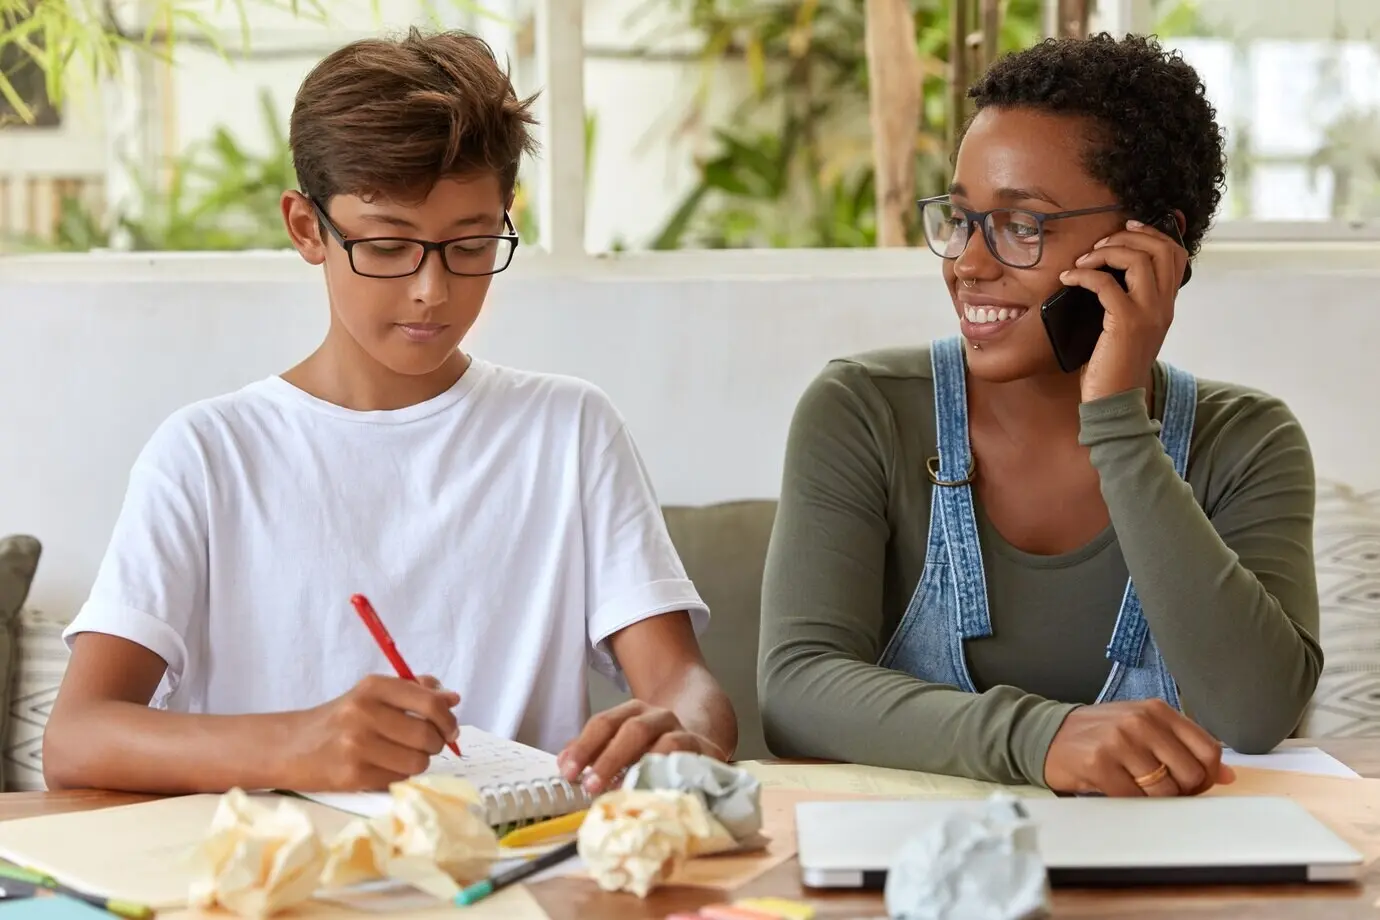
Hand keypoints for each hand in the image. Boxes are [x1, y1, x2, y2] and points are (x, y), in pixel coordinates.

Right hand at [285, 674, 459, 790]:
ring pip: (418, 761)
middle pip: (428, 736)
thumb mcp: (373, 695)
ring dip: (417, 762)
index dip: (448, 719)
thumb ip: (415, 691)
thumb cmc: (340, 719)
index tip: (450, 729)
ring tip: (401, 756)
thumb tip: (453, 698)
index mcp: (373, 687)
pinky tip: (383, 767)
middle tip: (425, 744)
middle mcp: (364, 712)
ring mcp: (357, 745)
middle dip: (435, 744)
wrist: (291, 747)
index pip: (430, 703)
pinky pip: (398, 779)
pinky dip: (398, 776)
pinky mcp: (352, 775)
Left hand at [556, 700, 727, 795]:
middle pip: (633, 729)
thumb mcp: (621, 745)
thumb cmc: (653, 750)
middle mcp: (659, 717)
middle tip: (591, 786)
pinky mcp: (706, 753)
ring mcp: (684, 733)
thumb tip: (564, 764)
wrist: (701, 741)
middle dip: (609, 758)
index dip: (584, 747)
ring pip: (666, 742)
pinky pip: (690, 762)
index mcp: (634, 713)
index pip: (604, 723)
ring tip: (623, 792)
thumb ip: (592, 753)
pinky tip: (656, 794)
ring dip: (643, 767)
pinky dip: (672, 776)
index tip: (568, 772)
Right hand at [1044, 699, 1235, 796]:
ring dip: (1155, 799)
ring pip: (1165, 791)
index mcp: (1157, 710)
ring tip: (1136, 788)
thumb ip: (1183, 745)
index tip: (1193, 783)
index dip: (1208, 776)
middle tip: (1162, 790)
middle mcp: (1140, 721)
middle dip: (1183, 792)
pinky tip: (1118, 789)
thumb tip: (1227, 775)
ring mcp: (1119, 741)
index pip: (1208, 749)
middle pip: (1191, 774)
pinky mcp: (1099, 763)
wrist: (1047, 733)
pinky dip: (1131, 802)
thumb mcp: (1143, 728)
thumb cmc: (1100, 734)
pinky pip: (1135, 798)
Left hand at [1060, 219, 1188, 402]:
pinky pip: (1106, 284)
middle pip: (1161, 249)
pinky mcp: (1125, 323)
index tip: (1126, 227)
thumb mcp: (1129, 330)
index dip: (1153, 233)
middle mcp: (1163, 306)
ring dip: (1105, 251)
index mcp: (1166, 305)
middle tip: (1100, 243)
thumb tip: (1107, 275)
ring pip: (1138, 260)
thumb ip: (1129, 303)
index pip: (1176, 254)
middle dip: (1128, 236)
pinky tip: (1069, 279)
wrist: (1115, 402)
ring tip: (1083, 260)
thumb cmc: (1113, 366)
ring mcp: (1148, 314)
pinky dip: (1084, 275)